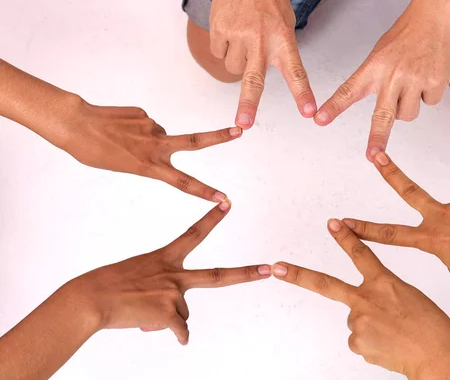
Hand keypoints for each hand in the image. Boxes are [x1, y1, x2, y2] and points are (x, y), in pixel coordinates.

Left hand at [58, 99, 239, 201]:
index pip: (184, 182)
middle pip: (196, 141)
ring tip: (122, 139)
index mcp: (149, 165)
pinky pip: (146, 123)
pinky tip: (120, 129)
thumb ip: (150, 155)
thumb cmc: (96, 151)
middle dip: (220, 137)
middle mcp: (155, 145)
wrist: (77, 126)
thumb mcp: (124, 165)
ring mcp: (151, 126)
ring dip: (147, 138)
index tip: (223, 197)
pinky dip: (137, 128)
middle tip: (239, 131)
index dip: (205, 191)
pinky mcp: (144, 113)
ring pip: (160, 134)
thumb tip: (165, 136)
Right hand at [64, 202, 270, 344]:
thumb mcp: (138, 276)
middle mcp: (174, 273)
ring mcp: (174, 293)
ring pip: (184, 314)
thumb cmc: (109, 285)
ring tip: (143, 311)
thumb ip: (162, 289)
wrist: (91, 299)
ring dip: (168, 318)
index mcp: (165, 257)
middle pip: (219, 276)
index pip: (194, 233)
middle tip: (268, 269)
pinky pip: (181, 332)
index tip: (228, 204)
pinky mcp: (168, 314)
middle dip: (246, 273)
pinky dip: (177, 336)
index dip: (212, 219)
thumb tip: (175, 317)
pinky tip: (161, 331)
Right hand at [210, 0, 315, 128]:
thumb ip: (279, 51)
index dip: (302, 94)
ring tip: (243, 36)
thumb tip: (263, 76)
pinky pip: (218, 52)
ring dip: (236, 59)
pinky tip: (231, 28)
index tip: (308, 112)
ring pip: (233, 68)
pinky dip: (223, 46)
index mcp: (283, 40)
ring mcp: (239, 35)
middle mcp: (262, 40)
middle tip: (244, 124)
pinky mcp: (220, 29)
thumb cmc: (270, 0)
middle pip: (254, 79)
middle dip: (249, 104)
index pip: (296, 72)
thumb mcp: (286, 25)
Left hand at [271, 220, 449, 378]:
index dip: (345, 237)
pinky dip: (371, 341)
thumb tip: (359, 310)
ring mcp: (359, 322)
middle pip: (325, 284)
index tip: (332, 223)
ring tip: (393, 333)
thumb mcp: (409, 296)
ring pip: (355, 319)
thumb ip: (380, 295)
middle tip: (276, 268)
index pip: (361, 253)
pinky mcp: (357, 343)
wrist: (438, 360)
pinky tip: (388, 344)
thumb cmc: (432, 327)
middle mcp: (366, 299)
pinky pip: (359, 339)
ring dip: (370, 325)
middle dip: (297, 274)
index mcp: (385, 283)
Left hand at [315, 0, 449, 159]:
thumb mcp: (381, 54)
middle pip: (382, 115)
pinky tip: (430, 72)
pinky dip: (430, 93)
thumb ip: (378, 81)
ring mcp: (414, 79)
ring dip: (409, 106)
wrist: (435, 14)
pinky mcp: (435, 81)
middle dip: (377, 138)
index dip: (334, 107)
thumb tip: (388, 114)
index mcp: (373, 67)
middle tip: (373, 156)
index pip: (348, 90)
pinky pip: (430, 102)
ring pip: (408, 115)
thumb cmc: (405, 35)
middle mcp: (392, 75)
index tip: (319, 119)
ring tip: (413, 80)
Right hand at [345, 152, 449, 289]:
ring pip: (446, 212)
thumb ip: (439, 247)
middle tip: (375, 155)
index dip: (364, 229)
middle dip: (389, 172)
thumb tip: (440, 231)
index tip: (344, 222)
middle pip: (409, 190)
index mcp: (434, 240)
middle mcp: (442, 217)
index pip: (391, 234)